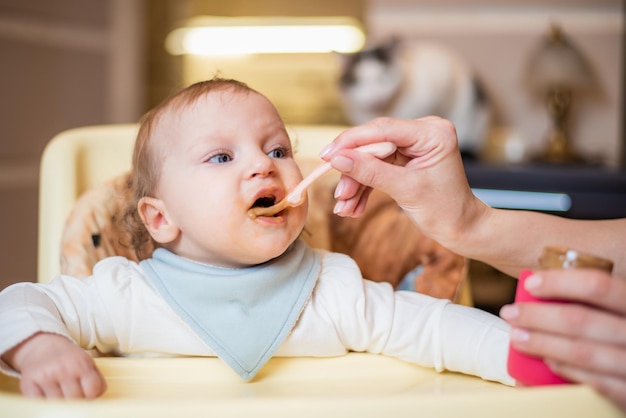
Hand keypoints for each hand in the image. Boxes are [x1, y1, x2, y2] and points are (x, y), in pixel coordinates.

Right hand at [1, 332, 106, 398]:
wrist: (42, 346)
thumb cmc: (68, 358)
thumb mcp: (87, 362)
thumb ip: (97, 380)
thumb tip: (99, 396)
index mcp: (81, 363)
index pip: (93, 391)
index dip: (91, 396)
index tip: (87, 395)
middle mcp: (63, 369)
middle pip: (75, 399)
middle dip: (76, 400)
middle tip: (72, 395)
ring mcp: (45, 376)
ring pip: (58, 404)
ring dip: (60, 403)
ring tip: (60, 394)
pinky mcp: (28, 383)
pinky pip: (38, 403)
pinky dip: (43, 404)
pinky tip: (47, 396)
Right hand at [321, 116, 486, 245]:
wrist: (461, 229)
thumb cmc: (444, 210)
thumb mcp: (405, 190)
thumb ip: (370, 171)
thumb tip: (336, 159)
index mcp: (432, 132)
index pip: (383, 129)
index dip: (351, 142)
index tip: (327, 155)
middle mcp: (423, 132)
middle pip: (373, 144)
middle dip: (353, 171)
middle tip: (338, 194)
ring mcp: (413, 145)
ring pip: (371, 159)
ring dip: (356, 184)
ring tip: (344, 208)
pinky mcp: (405, 159)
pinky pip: (377, 168)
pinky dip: (365, 187)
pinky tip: (354, 207)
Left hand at [500, 269, 625, 410]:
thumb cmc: (625, 331)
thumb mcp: (620, 310)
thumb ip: (596, 301)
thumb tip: (543, 285)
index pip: (597, 286)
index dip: (560, 283)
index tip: (531, 283)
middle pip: (580, 320)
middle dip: (537, 316)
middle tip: (510, 313)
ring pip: (581, 352)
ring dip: (542, 343)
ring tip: (517, 337)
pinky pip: (593, 382)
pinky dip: (566, 369)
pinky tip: (546, 361)